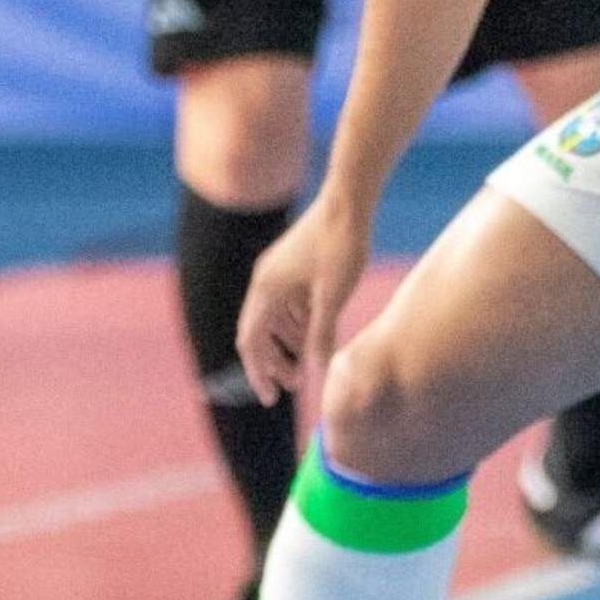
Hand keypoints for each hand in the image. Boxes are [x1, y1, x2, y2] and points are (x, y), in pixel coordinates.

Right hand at [236, 198, 369, 408]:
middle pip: (258, 333)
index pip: (251, 343)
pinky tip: (314, 332)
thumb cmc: (341, 246)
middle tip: (295, 386)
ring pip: (272, 319)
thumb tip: (317, 373)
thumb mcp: (332, 297)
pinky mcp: (290, 265)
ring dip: (285, 344)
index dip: (258, 373)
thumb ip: (320, 336)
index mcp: (267, 290)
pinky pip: (284, 304)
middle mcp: (264, 281)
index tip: (271, 399)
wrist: (348, 200)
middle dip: (273, 362)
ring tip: (307, 363)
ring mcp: (276, 272)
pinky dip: (294, 323)